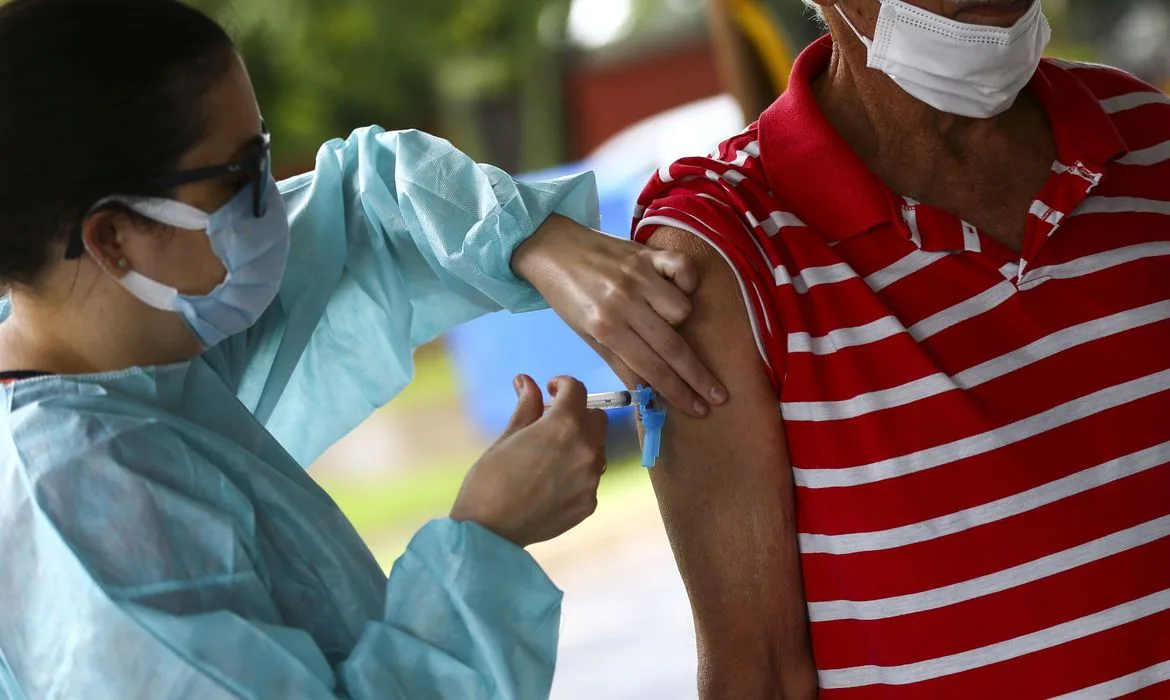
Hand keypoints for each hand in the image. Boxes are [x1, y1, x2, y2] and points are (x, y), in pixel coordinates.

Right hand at [450, 375, 607, 547]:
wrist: (488, 531)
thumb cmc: (489, 480)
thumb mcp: (507, 437)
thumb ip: (526, 407)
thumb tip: (527, 381)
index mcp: (563, 426)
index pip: (576, 390)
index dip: (562, 384)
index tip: (551, 389)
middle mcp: (585, 450)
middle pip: (596, 418)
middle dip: (577, 414)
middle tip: (551, 422)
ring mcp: (591, 479)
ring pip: (597, 449)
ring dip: (580, 444)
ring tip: (548, 457)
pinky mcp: (589, 503)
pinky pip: (590, 478)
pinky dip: (576, 473)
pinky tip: (549, 483)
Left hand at [510, 215, 727, 417]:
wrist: (551, 248)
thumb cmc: (568, 296)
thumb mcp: (586, 334)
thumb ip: (620, 363)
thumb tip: (650, 394)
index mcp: (606, 327)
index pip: (650, 368)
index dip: (678, 392)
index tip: (699, 409)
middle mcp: (625, 302)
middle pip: (672, 346)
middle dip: (697, 376)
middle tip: (718, 397)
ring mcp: (639, 275)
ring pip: (682, 309)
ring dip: (680, 320)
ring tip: (662, 318)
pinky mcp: (648, 253)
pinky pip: (684, 269)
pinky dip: (687, 281)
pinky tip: (679, 288)